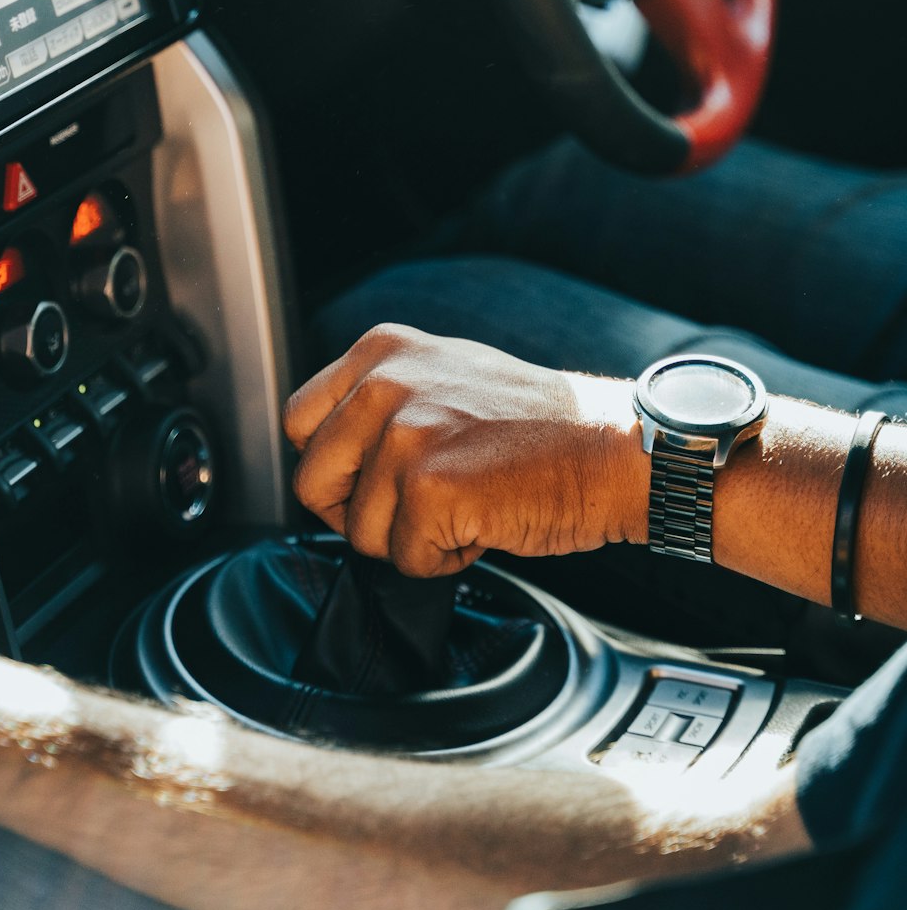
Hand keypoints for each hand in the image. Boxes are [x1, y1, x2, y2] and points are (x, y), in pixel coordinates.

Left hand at [283, 326, 642, 576]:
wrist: (611, 450)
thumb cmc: (538, 428)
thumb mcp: (446, 376)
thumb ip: (383, 399)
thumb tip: (330, 451)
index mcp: (381, 350)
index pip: (299, 423)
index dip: (336, 468)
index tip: (379, 478)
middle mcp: (384, 382)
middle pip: (314, 482)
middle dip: (363, 512)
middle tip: (425, 503)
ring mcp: (403, 432)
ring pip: (359, 531)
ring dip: (411, 538)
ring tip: (468, 504)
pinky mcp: (426, 486)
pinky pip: (404, 559)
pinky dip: (445, 559)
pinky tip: (485, 523)